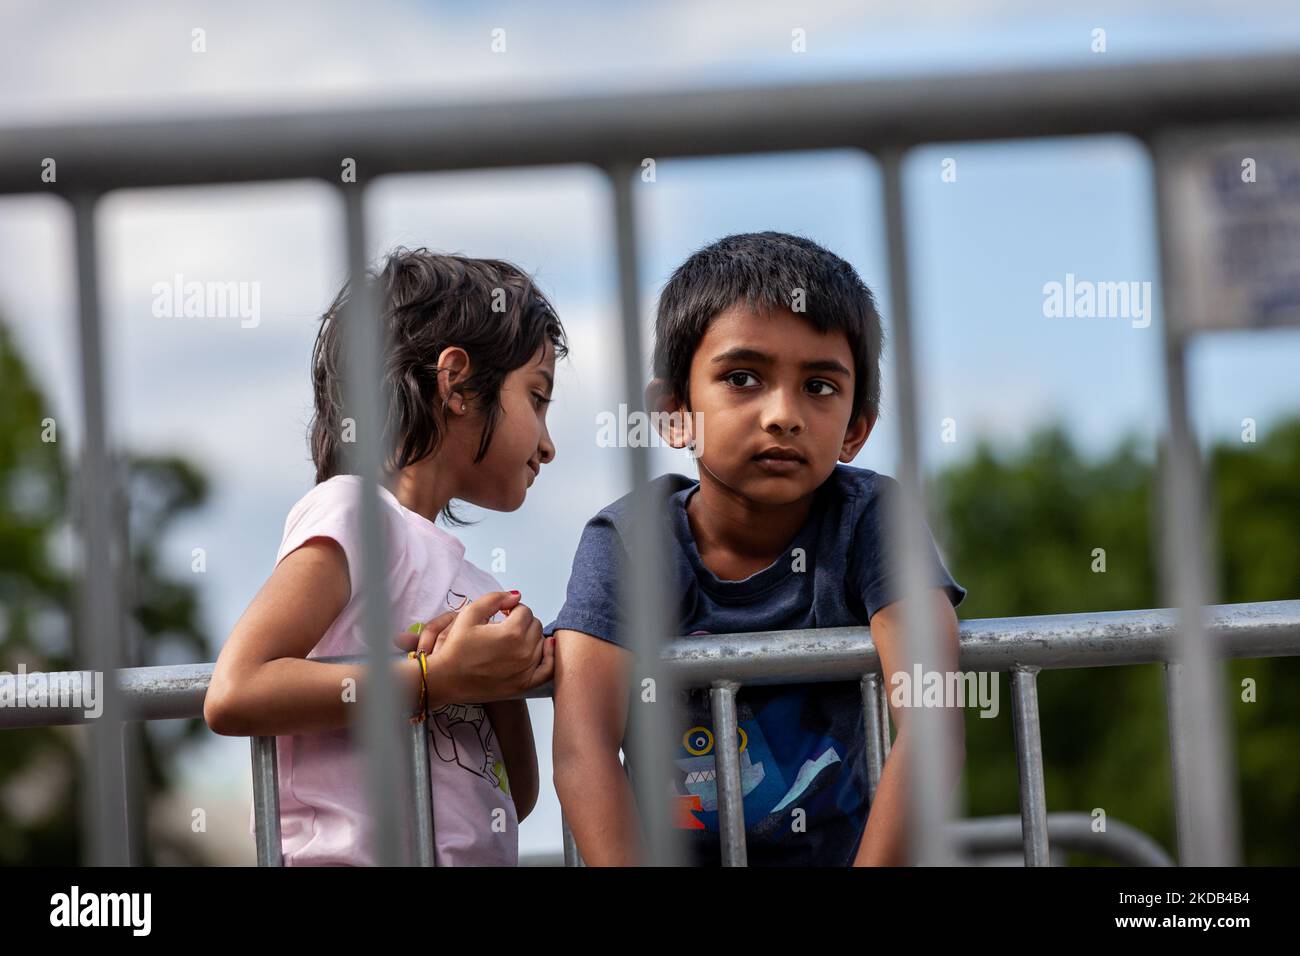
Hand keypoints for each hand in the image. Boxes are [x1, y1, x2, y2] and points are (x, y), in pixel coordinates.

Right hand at [398, 591, 553, 703]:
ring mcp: (526, 669)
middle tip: (505, 625)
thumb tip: (516, 595)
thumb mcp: (469, 614)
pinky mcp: (524, 684)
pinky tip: (545, 648)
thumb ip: (494, 598)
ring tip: (513, 638)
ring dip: (530, 636)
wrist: (446, 679)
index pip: (524, 610)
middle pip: (535, 625)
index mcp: (511, 633)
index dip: (512, 609)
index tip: (501, 613)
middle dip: (522, 621)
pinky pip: (548, 669)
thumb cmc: (455, 648)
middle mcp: (523, 651)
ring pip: (541, 643)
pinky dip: (549, 656)